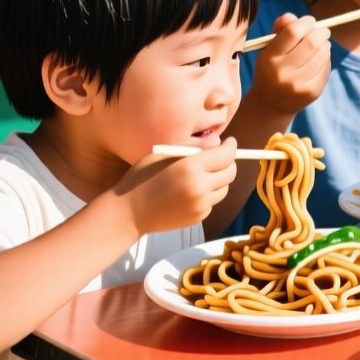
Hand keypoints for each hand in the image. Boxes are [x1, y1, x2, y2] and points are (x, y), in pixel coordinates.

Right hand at [114, 138, 237, 234]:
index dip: (231, 146)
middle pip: (230, 172)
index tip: (229, 142)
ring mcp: (201, 205)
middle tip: (218, 157)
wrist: (128, 212)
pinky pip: (212, 201)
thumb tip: (217, 142)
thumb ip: (192, 145)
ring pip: (224, 188)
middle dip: (228, 162)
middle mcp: (200, 187)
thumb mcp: (162, 153)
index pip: (226, 155)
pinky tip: (189, 191)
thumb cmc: (142, 177)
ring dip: (218, 179)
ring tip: (200, 175)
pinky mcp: (198, 217)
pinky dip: (207, 194)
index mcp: (191, 167)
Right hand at [248, 14, 330, 113]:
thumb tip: (292, 16)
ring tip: (321, 45)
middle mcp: (283, 73)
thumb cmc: (271, 70)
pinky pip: (326, 68)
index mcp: (269, 58)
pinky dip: (326, 60)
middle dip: (321, 32)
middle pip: (311, 43)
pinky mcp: (312, 93)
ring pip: (322, 55)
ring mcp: (298, 85)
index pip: (293, 33)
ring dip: (325, 45)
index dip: (305, 23)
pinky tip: (319, 60)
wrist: (270, 106)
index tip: (309, 21)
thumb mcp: (269, 49)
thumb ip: (280, 30)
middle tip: (322, 31)